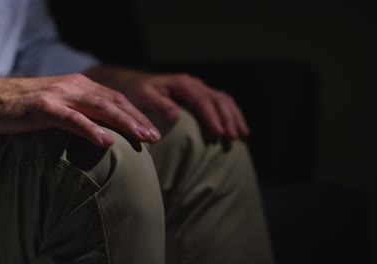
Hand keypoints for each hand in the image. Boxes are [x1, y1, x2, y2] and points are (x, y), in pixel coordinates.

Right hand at [0, 70, 159, 146]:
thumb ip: (80, 114)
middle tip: (156, 137)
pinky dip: (92, 130)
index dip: (136, 114)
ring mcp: (60, 96)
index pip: (116, 99)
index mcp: (80, 85)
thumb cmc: (25, 108)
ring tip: (142, 138)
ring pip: (100, 108)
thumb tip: (102, 133)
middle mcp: (74, 86)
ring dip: (124, 124)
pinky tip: (107, 141)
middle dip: (138, 120)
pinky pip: (73, 119)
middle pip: (115, 102)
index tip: (152, 131)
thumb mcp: (58, 107)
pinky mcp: (44, 108)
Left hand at [85, 67, 249, 139]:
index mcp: (182, 84)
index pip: (203, 100)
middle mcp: (193, 84)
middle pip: (217, 99)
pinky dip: (231, 113)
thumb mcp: (144, 97)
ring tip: (242, 134)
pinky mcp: (199, 95)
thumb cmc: (137, 91)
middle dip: (227, 118)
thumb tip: (177, 116)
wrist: (134, 83)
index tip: (219, 133)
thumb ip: (160, 105)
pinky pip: (220, 101)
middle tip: (233, 137)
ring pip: (223, 100)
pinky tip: (238, 125)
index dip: (212, 117)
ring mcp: (198, 88)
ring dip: (234, 116)